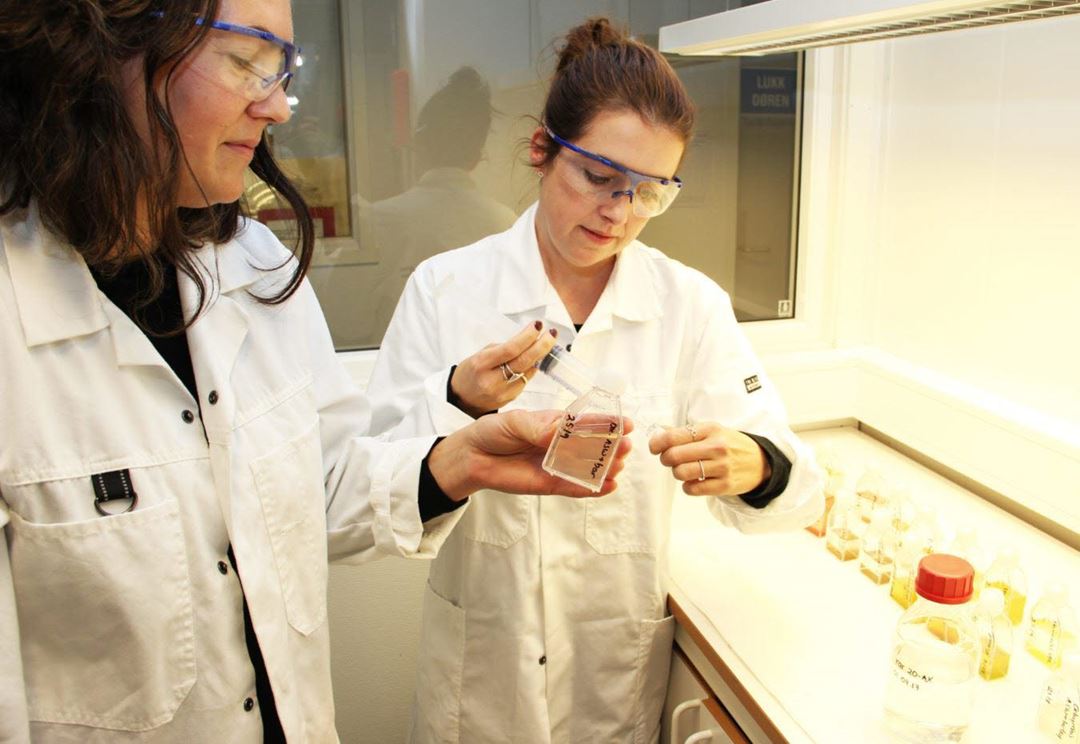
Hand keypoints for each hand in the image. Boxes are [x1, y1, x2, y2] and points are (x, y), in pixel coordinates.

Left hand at [428, 409, 633, 499]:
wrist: (473, 456)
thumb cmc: (493, 432)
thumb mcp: (516, 422)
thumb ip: (539, 427)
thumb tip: (559, 431)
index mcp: (557, 424)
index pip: (586, 423)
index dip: (607, 423)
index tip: (625, 423)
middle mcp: (562, 445)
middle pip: (593, 447)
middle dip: (611, 446)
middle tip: (625, 447)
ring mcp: (558, 466)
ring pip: (588, 468)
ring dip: (606, 467)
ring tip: (618, 466)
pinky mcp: (551, 485)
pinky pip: (575, 488)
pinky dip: (592, 489)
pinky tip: (609, 486)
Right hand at [449, 322, 557, 417]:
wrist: (462, 398)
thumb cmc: (471, 371)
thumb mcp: (481, 355)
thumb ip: (503, 348)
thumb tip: (529, 340)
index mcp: (481, 364)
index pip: (510, 349)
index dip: (527, 337)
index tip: (538, 325)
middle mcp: (492, 380)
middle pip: (523, 361)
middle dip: (542, 346)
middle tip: (552, 334)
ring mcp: (502, 393)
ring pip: (528, 372)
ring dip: (540, 356)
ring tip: (547, 342)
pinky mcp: (510, 400)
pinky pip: (525, 381)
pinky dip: (531, 369)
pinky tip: (534, 360)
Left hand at [649, 422, 768, 496]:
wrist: (760, 462)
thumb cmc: (729, 445)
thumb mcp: (711, 431)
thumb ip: (685, 432)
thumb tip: (658, 434)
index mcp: (710, 430)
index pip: (673, 436)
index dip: (657, 443)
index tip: (655, 448)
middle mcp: (716, 447)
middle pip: (673, 456)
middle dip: (666, 459)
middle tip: (670, 459)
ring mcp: (722, 467)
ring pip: (680, 473)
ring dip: (677, 472)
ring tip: (685, 469)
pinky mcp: (724, 485)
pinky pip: (692, 489)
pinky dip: (688, 486)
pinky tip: (695, 481)